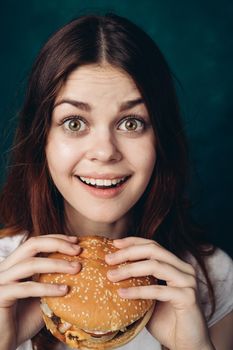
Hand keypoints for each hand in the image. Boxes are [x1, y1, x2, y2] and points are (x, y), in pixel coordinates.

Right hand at [0, 234, 80, 349]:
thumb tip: (79, 268)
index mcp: (15, 264)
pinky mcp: (0, 296)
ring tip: (77, 268)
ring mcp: (1, 281)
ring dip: (57, 264)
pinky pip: (26, 288)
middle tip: (78, 250)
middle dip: (57, 244)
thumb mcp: (42, 295)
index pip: (36, 242)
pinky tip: (64, 290)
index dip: (56, 238)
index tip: (76, 241)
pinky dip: (47, 288)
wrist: (3, 344)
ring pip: (30, 264)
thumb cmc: (23, 319)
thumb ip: (53, 281)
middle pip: (32, 244)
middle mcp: (6, 268)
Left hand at [105, 236, 213, 349]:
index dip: (133, 242)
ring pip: (155, 265)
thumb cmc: (165, 320)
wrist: (186, 344)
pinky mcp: (188, 297)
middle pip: (153, 250)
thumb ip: (138, 281)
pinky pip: (158, 290)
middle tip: (109, 259)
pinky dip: (138, 291)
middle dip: (129, 252)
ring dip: (130, 269)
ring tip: (111, 276)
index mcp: (175, 265)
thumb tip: (112, 270)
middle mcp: (184, 268)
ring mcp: (188, 281)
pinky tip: (122, 293)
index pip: (153, 245)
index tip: (114, 244)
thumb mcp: (148, 296)